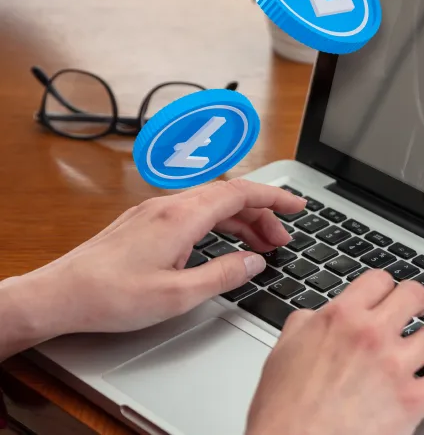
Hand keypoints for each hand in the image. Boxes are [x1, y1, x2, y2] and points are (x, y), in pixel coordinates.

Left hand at [0, 179, 304, 354]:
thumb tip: (254, 262)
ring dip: (241, 221)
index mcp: (181, 216)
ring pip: (211, 205)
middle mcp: (168, 205)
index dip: (275, 197)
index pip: (241, 193)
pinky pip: (193, 212)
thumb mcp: (179, 295)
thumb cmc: (110, 296)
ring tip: (260, 246)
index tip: (298, 206)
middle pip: (229, 196)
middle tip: (283, 239)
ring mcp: (153, 212)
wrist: (59, 295)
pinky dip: (218, 224)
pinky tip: (222, 246)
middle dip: (262, 215)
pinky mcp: (143, 223)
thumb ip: (224, 275)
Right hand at [246, 270, 423, 434]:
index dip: (385, 287)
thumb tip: (313, 318)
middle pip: (414, 295)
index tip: (388, 293)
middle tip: (416, 308)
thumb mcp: (281, 356)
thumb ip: (303, 328)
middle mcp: (371, 334)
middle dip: (416, 301)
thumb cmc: (283, 413)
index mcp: (340, 319)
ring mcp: (396, 366)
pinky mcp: (413, 399)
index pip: (378, 280)